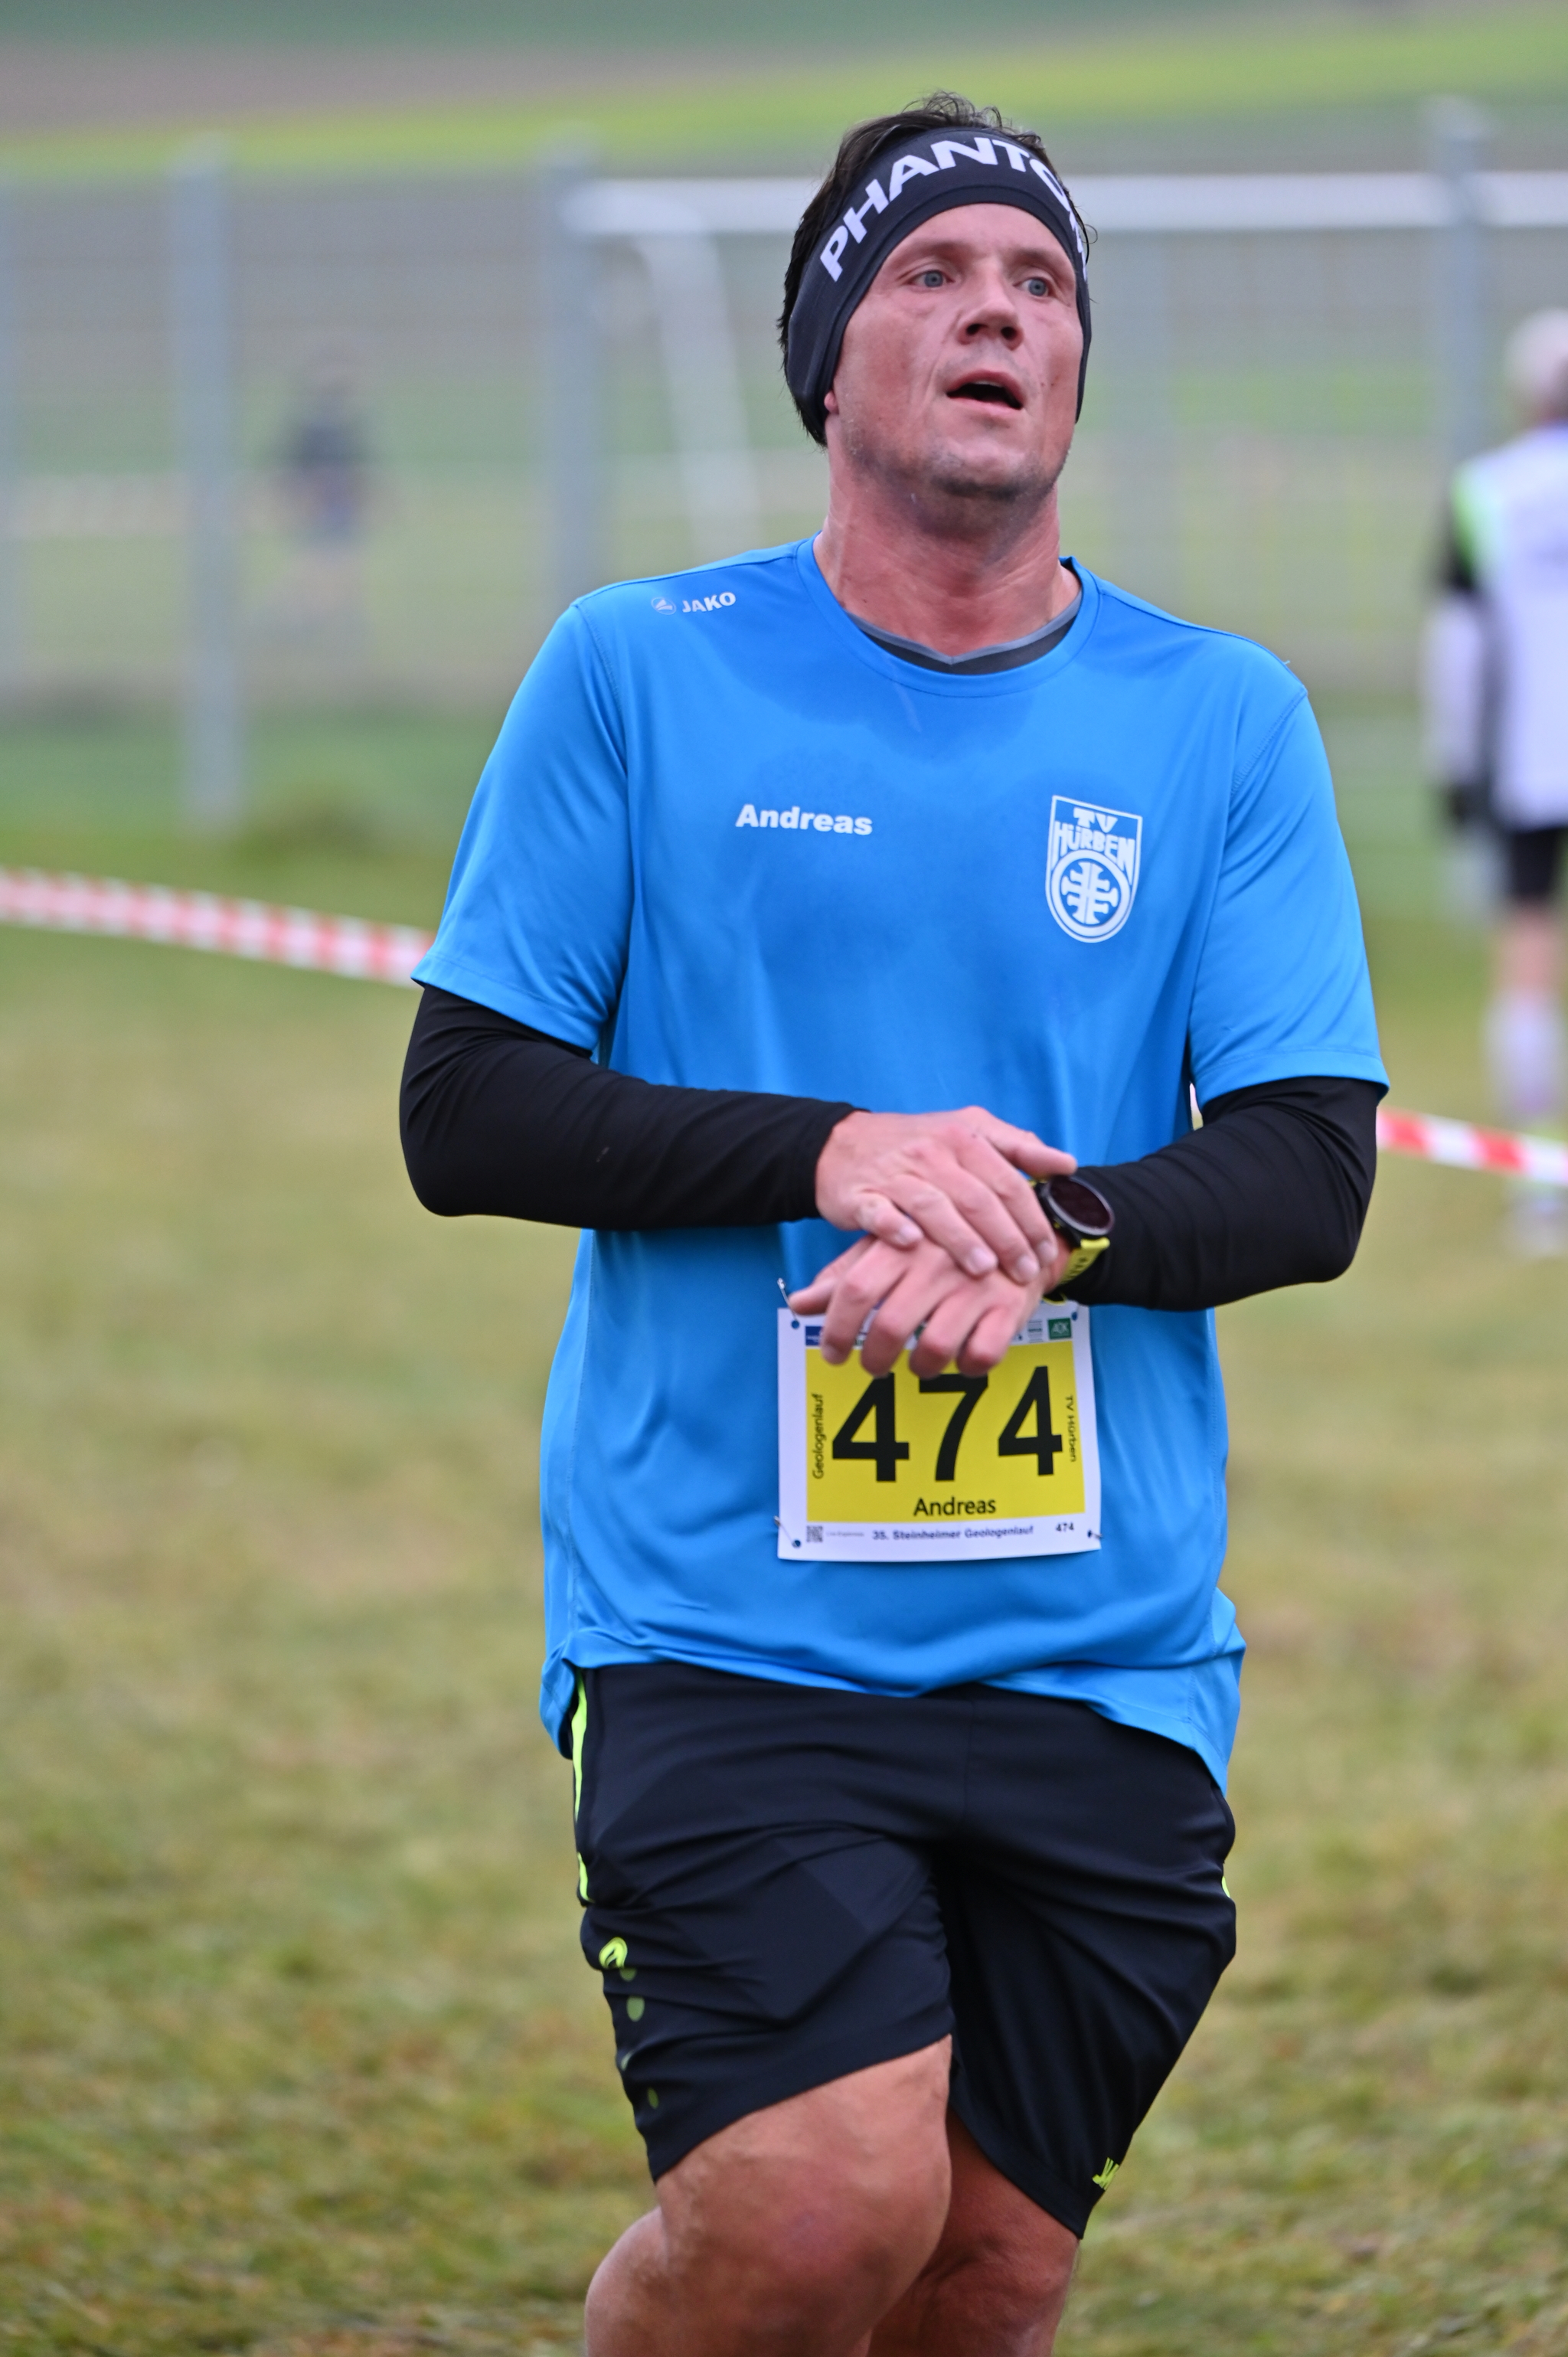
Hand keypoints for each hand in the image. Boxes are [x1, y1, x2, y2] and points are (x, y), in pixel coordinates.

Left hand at [789, 1227, 1071, 1378]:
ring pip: (935, 1347)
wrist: (1017, 1230)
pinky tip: (961, 1359)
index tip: (832, 1354)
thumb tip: (797, 1304)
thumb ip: (845, 1277)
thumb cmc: (940, 1247)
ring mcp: (976, 1284)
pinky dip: (967, 1367)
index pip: (855, 1289)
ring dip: (920, 1367)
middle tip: (872, 1367)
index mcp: (903, 1243)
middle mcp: (937, 1261)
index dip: (836, 1329)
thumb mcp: (889, 1250)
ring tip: (918, 1365)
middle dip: (874, 1359)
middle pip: (890, 1325)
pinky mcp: (1009, 1306)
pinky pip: (982, 1354)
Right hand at [815, 1107, 1074, 1285]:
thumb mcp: (969, 1131)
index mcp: (963, 1137)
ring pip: (933, 1206)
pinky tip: (912, 1245)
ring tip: (983, 1270)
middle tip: (1024, 1272)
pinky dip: (894, 1226)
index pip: (1007, 1181)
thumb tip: (1067, 1165)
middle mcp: (931, 1153)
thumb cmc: (917, 1143)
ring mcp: (895, 1174)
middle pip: (977, 1198)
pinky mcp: (860, 1194)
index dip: (1031, 1219)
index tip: (1046, 1252)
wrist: (844, 1144)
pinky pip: (878, 1211)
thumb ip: (1018, 1147)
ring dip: (960, 1239)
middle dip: (1006, 1238)